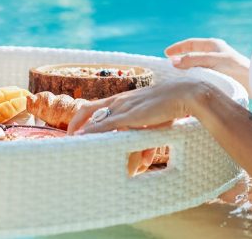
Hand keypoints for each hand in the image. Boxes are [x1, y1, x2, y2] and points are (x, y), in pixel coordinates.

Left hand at [67, 80, 201, 175]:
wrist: (182, 93)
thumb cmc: (170, 106)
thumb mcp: (152, 120)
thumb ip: (143, 135)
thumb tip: (141, 158)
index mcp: (122, 98)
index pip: (94, 105)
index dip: (82, 117)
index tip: (75, 130)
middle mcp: (118, 100)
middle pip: (87, 109)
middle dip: (75, 124)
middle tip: (68, 139)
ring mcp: (122, 107)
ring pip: (94, 119)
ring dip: (82, 132)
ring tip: (73, 145)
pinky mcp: (129, 115)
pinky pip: (105, 125)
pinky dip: (92, 133)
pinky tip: (83, 140)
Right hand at [165, 37, 250, 92]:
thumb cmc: (235, 68)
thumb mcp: (213, 61)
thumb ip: (193, 60)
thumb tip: (172, 61)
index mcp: (213, 45)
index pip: (190, 43)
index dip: (177, 48)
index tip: (166, 54)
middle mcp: (214, 53)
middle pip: (192, 54)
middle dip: (180, 58)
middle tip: (168, 66)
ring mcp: (217, 65)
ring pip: (197, 65)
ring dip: (186, 69)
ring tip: (176, 76)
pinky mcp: (220, 76)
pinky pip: (202, 74)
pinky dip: (193, 77)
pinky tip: (189, 84)